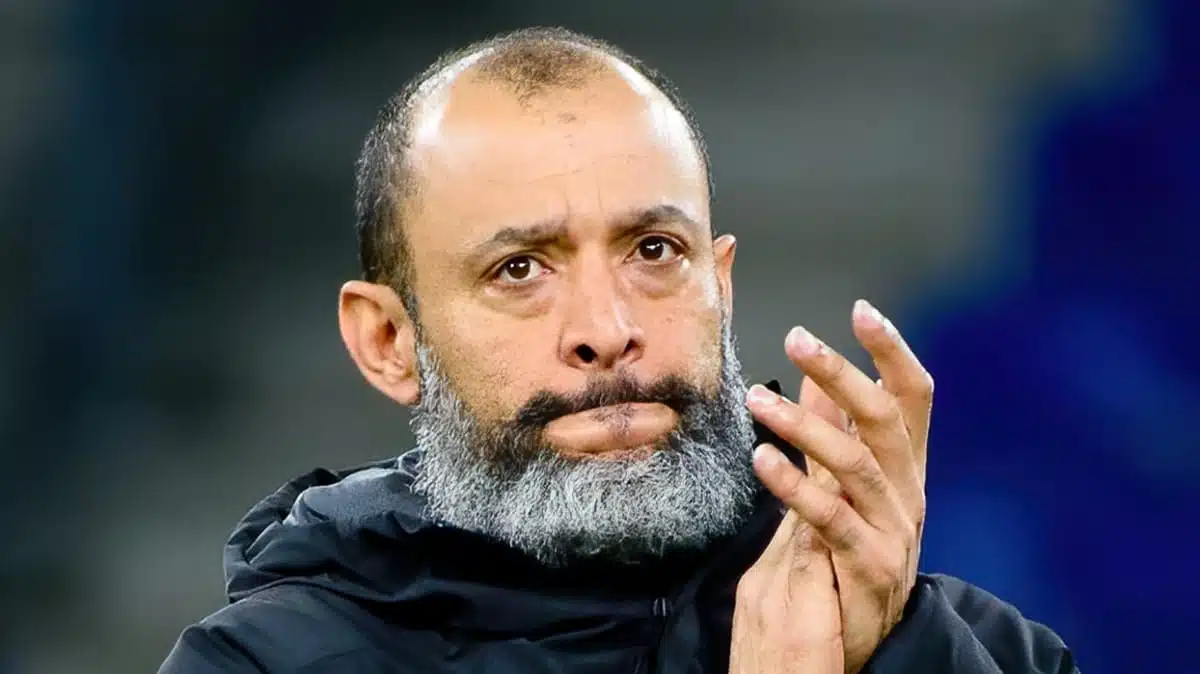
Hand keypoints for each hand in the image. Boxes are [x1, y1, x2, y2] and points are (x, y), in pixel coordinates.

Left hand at [745, 300, 932, 672]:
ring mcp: (894, 529)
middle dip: (842, 372)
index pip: (911, 397)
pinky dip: (795, 486)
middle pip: (883, 418)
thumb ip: (836, 430)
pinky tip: (762, 458)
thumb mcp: (847, 486)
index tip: (862, 311)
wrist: (861, 636)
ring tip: (756, 400)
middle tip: (797, 338)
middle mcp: (908, 491)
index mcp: (905, 466)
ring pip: (855, 463)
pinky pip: (830, 518)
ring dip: (804, 426)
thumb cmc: (852, 551)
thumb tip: (821, 377)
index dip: (893, 352)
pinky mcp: (870, 565)